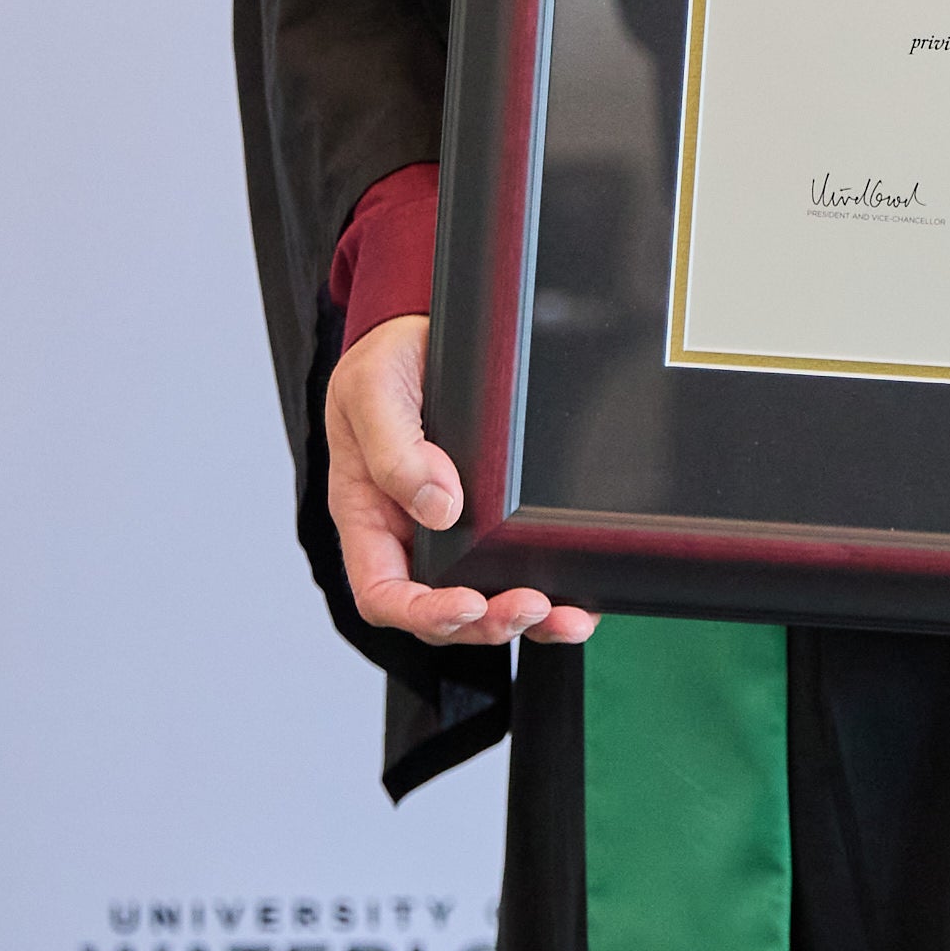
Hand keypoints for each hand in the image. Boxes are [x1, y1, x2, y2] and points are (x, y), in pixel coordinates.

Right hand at [322, 314, 596, 650]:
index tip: (467, 604)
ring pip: (487, 599)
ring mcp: (454, 530)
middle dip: (487, 621)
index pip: (385, 593)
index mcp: (370, 518)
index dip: (424, 613)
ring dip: (526, 619)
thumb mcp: (372, 392)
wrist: (422, 329)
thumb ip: (394, 451)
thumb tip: (438, 506)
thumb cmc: (382, 362)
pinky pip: (518, 565)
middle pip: (444, 609)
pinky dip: (553, 591)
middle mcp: (411, 534)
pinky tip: (579, 601)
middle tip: (531, 606)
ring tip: (563, 616)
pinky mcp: (496, 516)